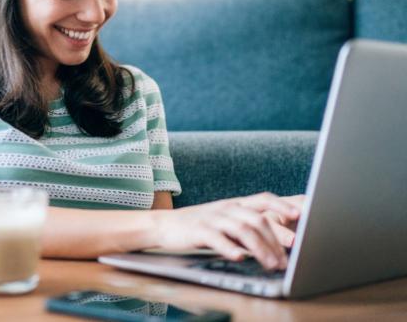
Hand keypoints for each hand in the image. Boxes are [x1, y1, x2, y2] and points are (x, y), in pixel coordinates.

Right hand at [152, 192, 300, 269]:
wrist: (164, 225)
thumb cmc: (200, 226)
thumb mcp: (225, 221)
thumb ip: (247, 227)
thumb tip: (279, 242)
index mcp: (235, 204)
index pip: (263, 199)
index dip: (282, 205)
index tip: (299, 216)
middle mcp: (226, 208)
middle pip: (257, 219)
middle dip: (276, 239)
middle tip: (288, 258)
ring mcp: (212, 218)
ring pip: (242, 230)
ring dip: (260, 249)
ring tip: (271, 265)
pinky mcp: (198, 230)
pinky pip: (217, 238)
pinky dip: (230, 249)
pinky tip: (240, 258)